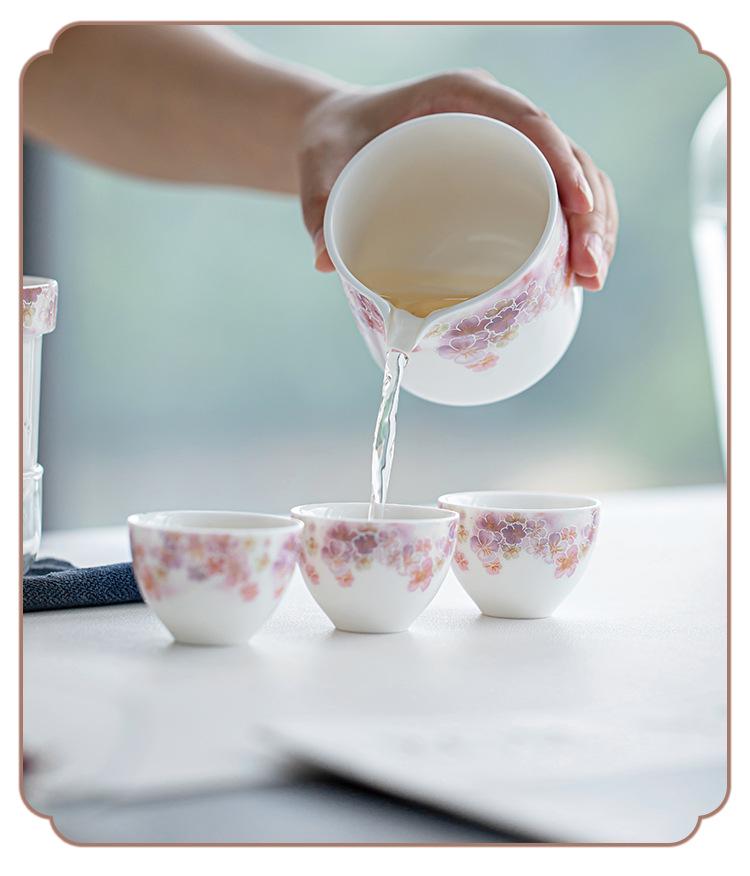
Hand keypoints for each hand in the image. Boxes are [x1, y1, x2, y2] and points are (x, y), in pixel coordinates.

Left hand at [298, 70, 616, 289]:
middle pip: (566, 155)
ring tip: (590, 280)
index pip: (528, 121)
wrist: (338, 138)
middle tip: (589, 270)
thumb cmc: (334, 142)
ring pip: (574, 178)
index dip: (563, 161)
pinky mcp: (506, 179)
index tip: (578, 206)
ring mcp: (505, 149)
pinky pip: (555, 199)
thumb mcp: (320, 166)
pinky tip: (576, 273)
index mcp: (462, 96)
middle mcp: (495, 117)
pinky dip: (573, 233)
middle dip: (590, 212)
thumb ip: (319, 205)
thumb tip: (325, 263)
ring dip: (593, 227)